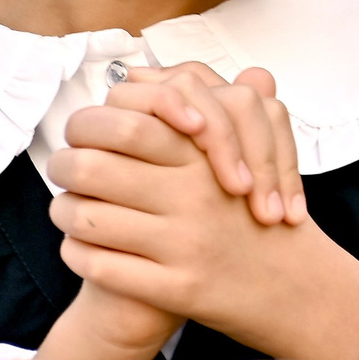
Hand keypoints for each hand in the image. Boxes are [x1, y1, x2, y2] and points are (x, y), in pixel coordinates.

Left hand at [49, 92, 358, 359]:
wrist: (297, 289)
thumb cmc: (257, 216)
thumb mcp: (251, 151)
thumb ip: (207, 108)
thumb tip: (146, 70)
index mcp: (206, 156)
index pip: (123, 120)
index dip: (88, 125)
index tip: (82, 136)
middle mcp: (196, 195)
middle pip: (91, 166)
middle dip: (63, 167)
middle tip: (61, 170)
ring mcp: (187, 244)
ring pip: (86, 218)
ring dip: (64, 212)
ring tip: (66, 210)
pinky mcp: (178, 289)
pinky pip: (100, 265)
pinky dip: (78, 254)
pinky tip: (80, 248)